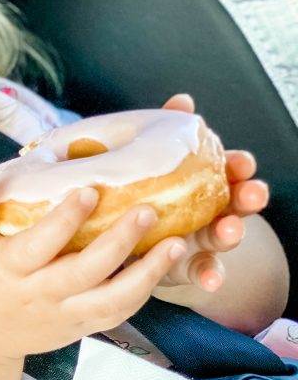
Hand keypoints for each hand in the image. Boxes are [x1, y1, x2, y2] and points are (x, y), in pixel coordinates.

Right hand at [0, 180, 185, 364]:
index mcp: (11, 271)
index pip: (41, 245)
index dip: (65, 220)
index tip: (90, 191)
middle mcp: (41, 295)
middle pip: (86, 271)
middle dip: (120, 242)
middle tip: (149, 210)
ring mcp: (64, 315)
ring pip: (112, 300)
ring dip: (147, 274)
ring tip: (176, 245)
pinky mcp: (80, 327)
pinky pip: (116, 314)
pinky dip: (143, 294)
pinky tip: (165, 268)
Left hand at [156, 93, 269, 291]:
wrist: (126, 242)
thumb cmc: (145, 193)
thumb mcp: (151, 165)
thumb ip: (167, 134)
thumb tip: (183, 100)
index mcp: (202, 182)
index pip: (227, 169)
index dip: (238, 166)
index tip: (243, 162)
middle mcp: (208, 210)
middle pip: (235, 203)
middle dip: (247, 197)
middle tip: (253, 193)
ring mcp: (200, 240)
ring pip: (223, 237)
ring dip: (232, 234)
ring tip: (231, 231)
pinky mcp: (186, 266)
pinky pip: (202, 272)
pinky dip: (210, 276)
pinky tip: (210, 280)